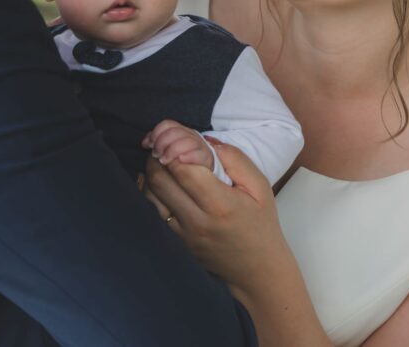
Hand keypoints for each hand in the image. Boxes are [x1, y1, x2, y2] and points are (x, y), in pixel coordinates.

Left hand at [142, 119, 213, 169]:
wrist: (205, 163)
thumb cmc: (184, 153)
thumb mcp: (170, 145)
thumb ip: (157, 141)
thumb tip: (144, 143)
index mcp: (180, 129)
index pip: (167, 124)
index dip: (155, 134)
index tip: (148, 145)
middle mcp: (189, 134)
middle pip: (174, 132)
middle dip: (161, 143)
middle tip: (156, 155)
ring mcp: (198, 144)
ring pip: (185, 141)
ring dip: (171, 151)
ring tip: (164, 160)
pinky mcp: (205, 156)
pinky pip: (196, 153)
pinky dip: (187, 156)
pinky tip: (180, 161)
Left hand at [143, 139, 288, 290]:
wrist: (256, 271)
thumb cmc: (260, 225)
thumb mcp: (259, 187)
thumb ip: (235, 159)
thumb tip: (206, 140)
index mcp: (220, 204)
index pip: (182, 167)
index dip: (174, 147)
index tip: (177, 137)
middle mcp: (196, 221)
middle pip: (160, 178)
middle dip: (158, 154)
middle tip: (163, 144)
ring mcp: (182, 234)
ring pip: (150, 194)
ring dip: (151, 172)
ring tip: (160, 160)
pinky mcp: (174, 243)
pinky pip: (150, 212)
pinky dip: (148, 191)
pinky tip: (156, 180)